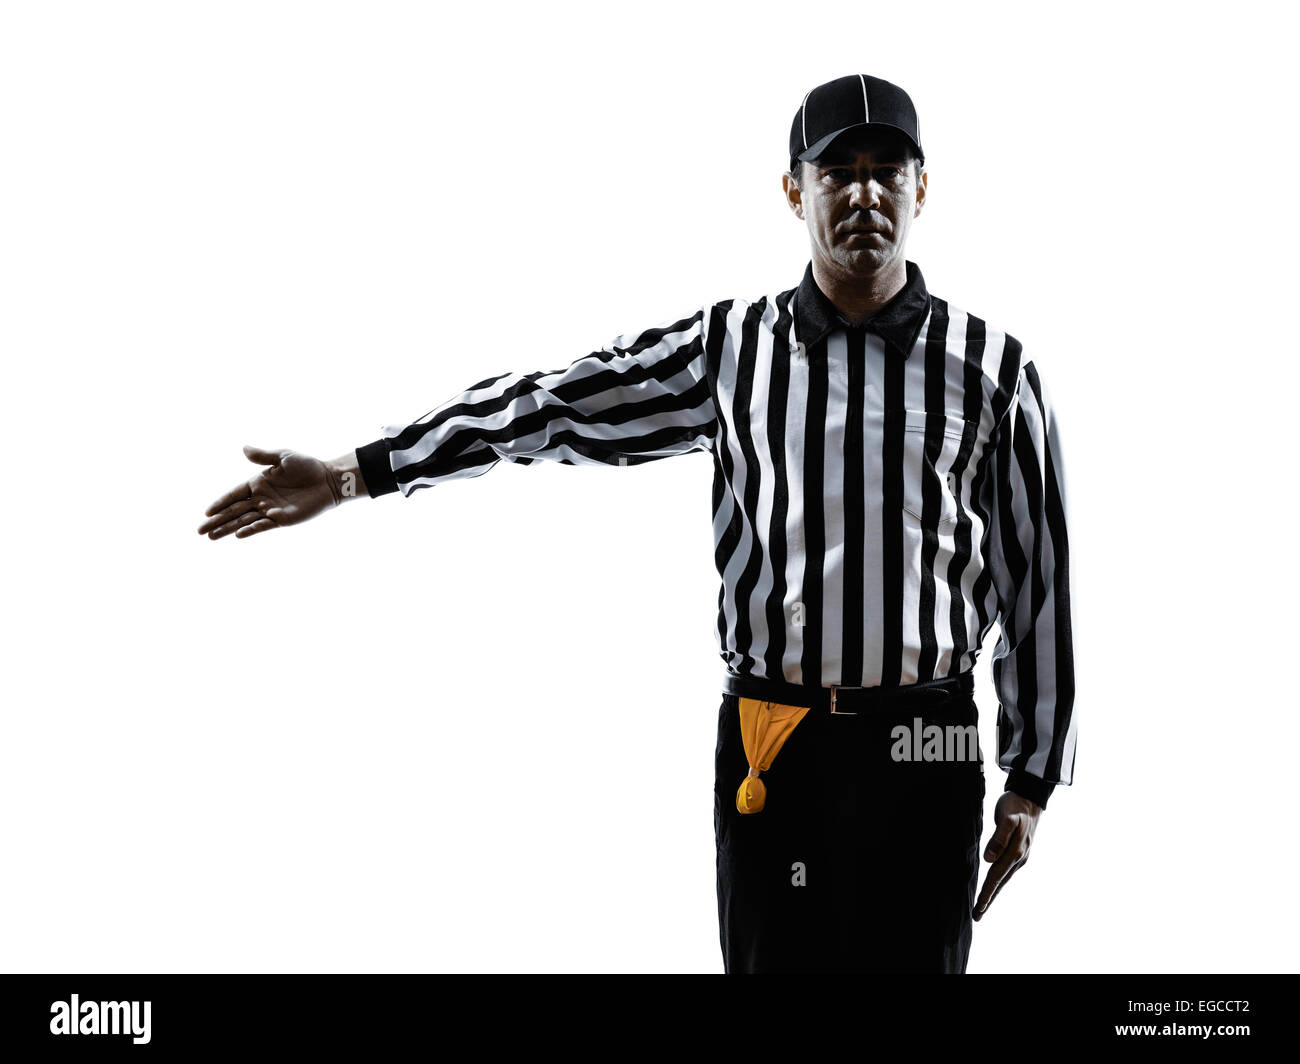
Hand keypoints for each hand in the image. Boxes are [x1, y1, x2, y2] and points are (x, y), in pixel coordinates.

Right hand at [197, 446, 357, 539]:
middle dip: (217, 520)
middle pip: (234, 511)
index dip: (220, 503)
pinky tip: (238, 534)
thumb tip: (243, 448)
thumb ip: (263, 456)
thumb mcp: (284, 456)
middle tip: (199, 531)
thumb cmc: (307, 466)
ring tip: (211, 537)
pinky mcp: (282, 519)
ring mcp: (270, 510)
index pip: (233, 495)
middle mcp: (261, 498)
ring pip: (244, 521)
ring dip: (228, 529)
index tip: (206, 512)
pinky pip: (263, 526)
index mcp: (258, 483)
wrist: (328, 480)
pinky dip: (251, 530)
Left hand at [973, 790, 1041, 920]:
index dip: (987, 892)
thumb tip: (988, 859)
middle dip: (988, 899)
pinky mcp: (1018, 852)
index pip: (996, 876)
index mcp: (1015, 852)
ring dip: (992, 893)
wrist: (1029, 798)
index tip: (979, 906)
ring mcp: (1020, 856)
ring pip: (1003, 879)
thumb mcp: (1007, 819)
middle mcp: (1019, 858)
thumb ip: (998, 838)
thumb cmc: (1015, 806)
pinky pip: (1005, 871)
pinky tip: (993, 886)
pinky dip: (997, 882)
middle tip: (977, 916)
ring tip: (982, 907)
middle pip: (1000, 882)